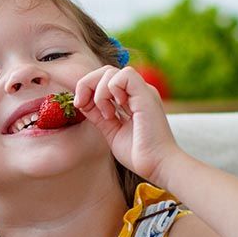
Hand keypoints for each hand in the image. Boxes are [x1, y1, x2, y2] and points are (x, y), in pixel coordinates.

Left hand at [73, 65, 184, 182]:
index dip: (87, 88)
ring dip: (100, 92)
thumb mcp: (111, 130)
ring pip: (112, 71)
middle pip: (106, 71)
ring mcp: (143, 92)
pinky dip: (112, 89)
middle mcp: (137, 92)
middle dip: (87, 84)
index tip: (80, 106)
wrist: (157, 165)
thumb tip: (82, 101)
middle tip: (82, 104)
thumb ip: (98, 115)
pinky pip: (124, 75)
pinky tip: (116, 109)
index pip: (105, 80)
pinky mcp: (146, 94)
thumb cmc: (138, 154)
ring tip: (107, 114)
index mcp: (131, 99)